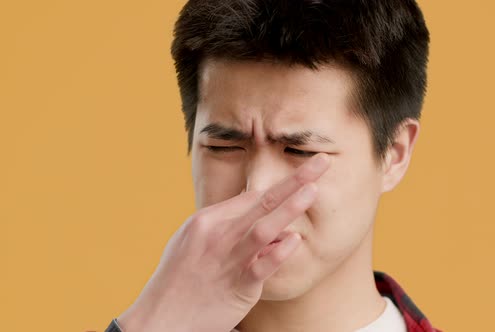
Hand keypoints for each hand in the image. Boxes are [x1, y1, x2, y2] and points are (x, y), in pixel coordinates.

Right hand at [117, 153, 330, 331]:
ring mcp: (228, 258)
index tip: (305, 174)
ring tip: (313, 190)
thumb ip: (225, 227)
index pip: (251, 197)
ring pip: (264, 227)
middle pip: (262, 200)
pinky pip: (263, 264)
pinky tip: (295, 240)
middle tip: (322, 161)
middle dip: (295, 179)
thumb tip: (257, 219)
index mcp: (207, 220)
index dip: (281, 185)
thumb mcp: (192, 241)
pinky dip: (281, 251)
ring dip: (291, 207)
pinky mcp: (238, 285)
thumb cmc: (179, 278)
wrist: (160, 317)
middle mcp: (218, 234)